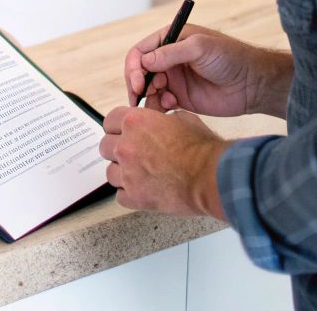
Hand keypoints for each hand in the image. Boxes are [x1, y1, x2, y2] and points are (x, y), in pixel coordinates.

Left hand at [99, 105, 227, 217]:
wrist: (210, 176)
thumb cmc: (201, 148)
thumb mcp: (182, 119)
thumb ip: (161, 118)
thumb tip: (158, 121)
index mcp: (134, 122)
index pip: (109, 121)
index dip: (118, 127)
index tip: (124, 133)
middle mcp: (125, 146)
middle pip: (105, 146)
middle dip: (118, 150)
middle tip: (134, 155)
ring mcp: (127, 173)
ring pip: (110, 172)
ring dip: (122, 173)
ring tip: (141, 175)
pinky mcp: (133, 197)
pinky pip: (120, 196)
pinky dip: (130, 194)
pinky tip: (144, 190)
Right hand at [124, 24, 284, 116]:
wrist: (253, 84)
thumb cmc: (231, 57)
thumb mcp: (200, 48)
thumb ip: (170, 53)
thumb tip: (144, 61)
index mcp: (171, 40)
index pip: (140, 52)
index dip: (133, 67)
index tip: (137, 82)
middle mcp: (169, 59)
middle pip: (139, 72)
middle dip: (137, 84)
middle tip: (142, 95)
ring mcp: (174, 79)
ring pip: (147, 90)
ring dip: (148, 97)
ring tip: (165, 100)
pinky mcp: (180, 98)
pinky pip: (159, 103)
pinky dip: (158, 107)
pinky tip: (171, 106)